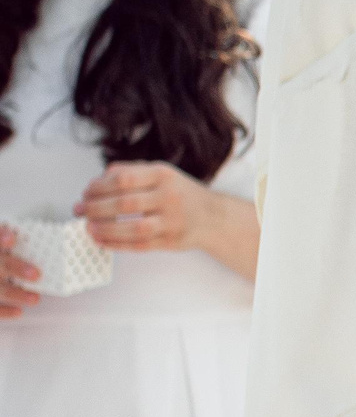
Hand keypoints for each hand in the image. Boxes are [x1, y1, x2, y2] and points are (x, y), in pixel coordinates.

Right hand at [0, 224, 35, 318]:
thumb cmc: (10, 257)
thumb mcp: (14, 247)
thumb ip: (26, 243)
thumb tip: (60, 240)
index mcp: (0, 247)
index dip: (2, 237)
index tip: (12, 239)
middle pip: (1, 263)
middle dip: (17, 268)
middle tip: (36, 274)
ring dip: (15, 294)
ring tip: (35, 299)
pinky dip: (4, 311)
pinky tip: (18, 312)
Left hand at [78, 161, 212, 251]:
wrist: (214, 217)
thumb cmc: (181, 194)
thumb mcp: (162, 174)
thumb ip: (131, 171)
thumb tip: (98, 180)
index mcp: (163, 175)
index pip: (123, 179)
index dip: (98, 187)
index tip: (85, 193)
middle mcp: (170, 197)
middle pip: (125, 203)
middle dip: (95, 208)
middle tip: (80, 211)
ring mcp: (173, 221)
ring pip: (133, 227)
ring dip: (105, 228)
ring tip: (88, 227)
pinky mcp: (172, 241)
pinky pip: (140, 245)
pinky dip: (117, 245)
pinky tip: (102, 241)